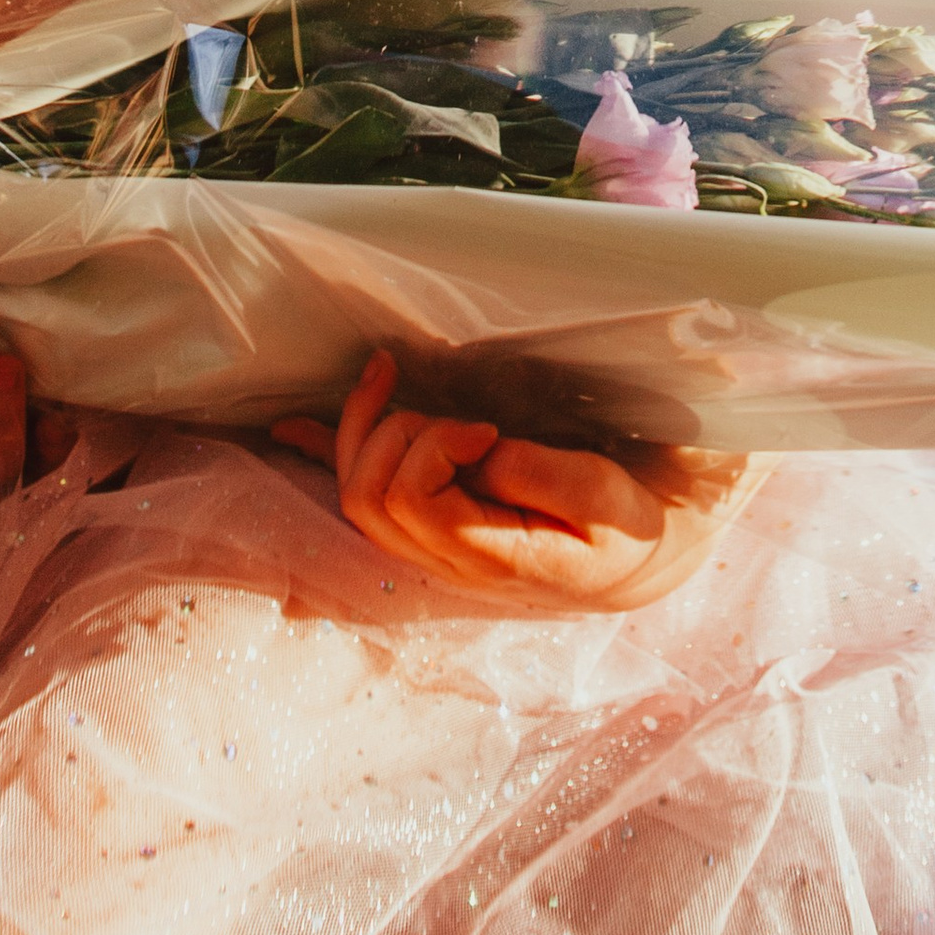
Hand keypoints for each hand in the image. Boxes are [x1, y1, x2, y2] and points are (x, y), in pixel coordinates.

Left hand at [273, 350, 763, 609]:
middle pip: (370, 496)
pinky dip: (325, 453)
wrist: (644, 553)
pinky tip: (290, 427)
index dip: (434, 445)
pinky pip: (364, 495)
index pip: (414, 500)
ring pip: (358, 494)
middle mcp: (449, 559)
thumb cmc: (631, 520)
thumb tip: (486, 454)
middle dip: (396, 432)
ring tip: (389, 375)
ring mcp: (434, 545)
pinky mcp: (436, 523)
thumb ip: (549, 479)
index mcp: (493, 556)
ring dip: (363, 428)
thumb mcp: (609, 500)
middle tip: (458, 412)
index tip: (486, 425)